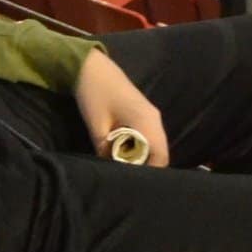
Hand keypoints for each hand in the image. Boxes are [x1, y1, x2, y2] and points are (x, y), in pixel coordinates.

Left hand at [74, 47, 168, 167]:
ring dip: (142, 157)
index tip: (134, 183)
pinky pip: (148, 136)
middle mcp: (155, 119)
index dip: (150, 173)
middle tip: (127, 178)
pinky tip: (123, 152)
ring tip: (124, 167)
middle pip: (160, 152)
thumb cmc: (94, 95)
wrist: (91, 68)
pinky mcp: (144, 113)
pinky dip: (140, 147)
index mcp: (147, 122)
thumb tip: (110, 172)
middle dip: (146, 167)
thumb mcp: (97, 127)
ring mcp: (151, 114)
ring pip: (155, 144)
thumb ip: (106, 152)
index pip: (161, 157)